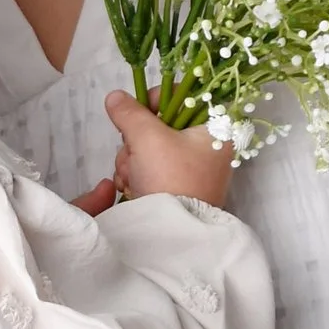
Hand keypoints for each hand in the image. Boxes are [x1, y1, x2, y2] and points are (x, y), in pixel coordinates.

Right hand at [104, 90, 233, 204]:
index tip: (139, 112)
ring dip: (132, 159)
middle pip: (161, 123)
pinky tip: (133, 185)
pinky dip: (137, 174)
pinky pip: (151, 167)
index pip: (185, 96)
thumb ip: (129, 112)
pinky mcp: (177, 186)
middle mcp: (207, 146)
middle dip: (137, 139)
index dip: (156, 99)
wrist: (172, 232)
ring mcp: (192, 168)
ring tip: (133, 175)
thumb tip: (115, 97)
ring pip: (151, 146)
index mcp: (214, 129)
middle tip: (135, 153)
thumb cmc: (170, 179)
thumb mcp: (147, 138)